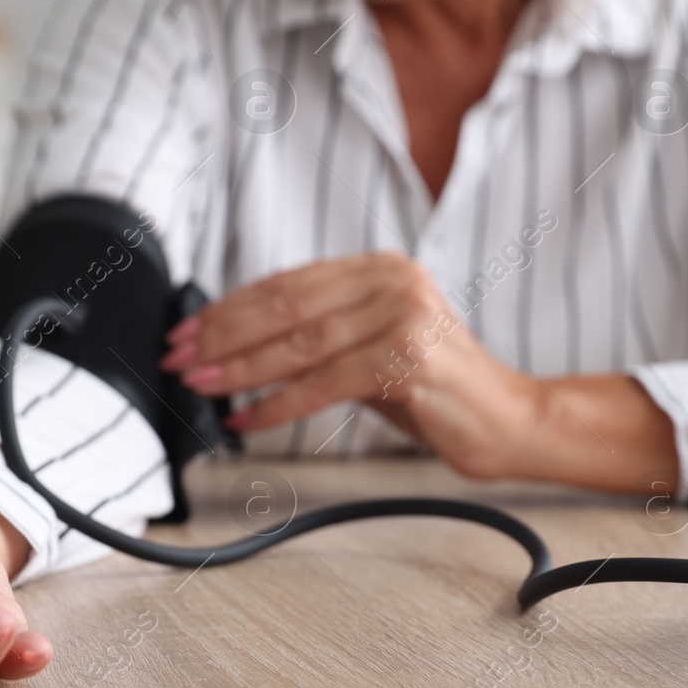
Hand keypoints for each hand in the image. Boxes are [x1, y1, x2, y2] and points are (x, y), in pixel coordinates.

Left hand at [160, 252, 542, 477]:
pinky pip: (324, 383)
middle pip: (286, 306)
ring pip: (299, 344)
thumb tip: (240, 343)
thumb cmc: (437, 389)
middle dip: (222, 335)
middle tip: (179, 358)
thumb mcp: (376, 345)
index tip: (188, 332)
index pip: (287, 283)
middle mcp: (393, 282)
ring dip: (240, 369)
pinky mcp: (408, 359)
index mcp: (381, 268)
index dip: (230, 308)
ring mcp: (403, 317)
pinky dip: (276, 404)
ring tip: (201, 386)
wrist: (508, 419)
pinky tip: (246, 419)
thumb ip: (324, 332)